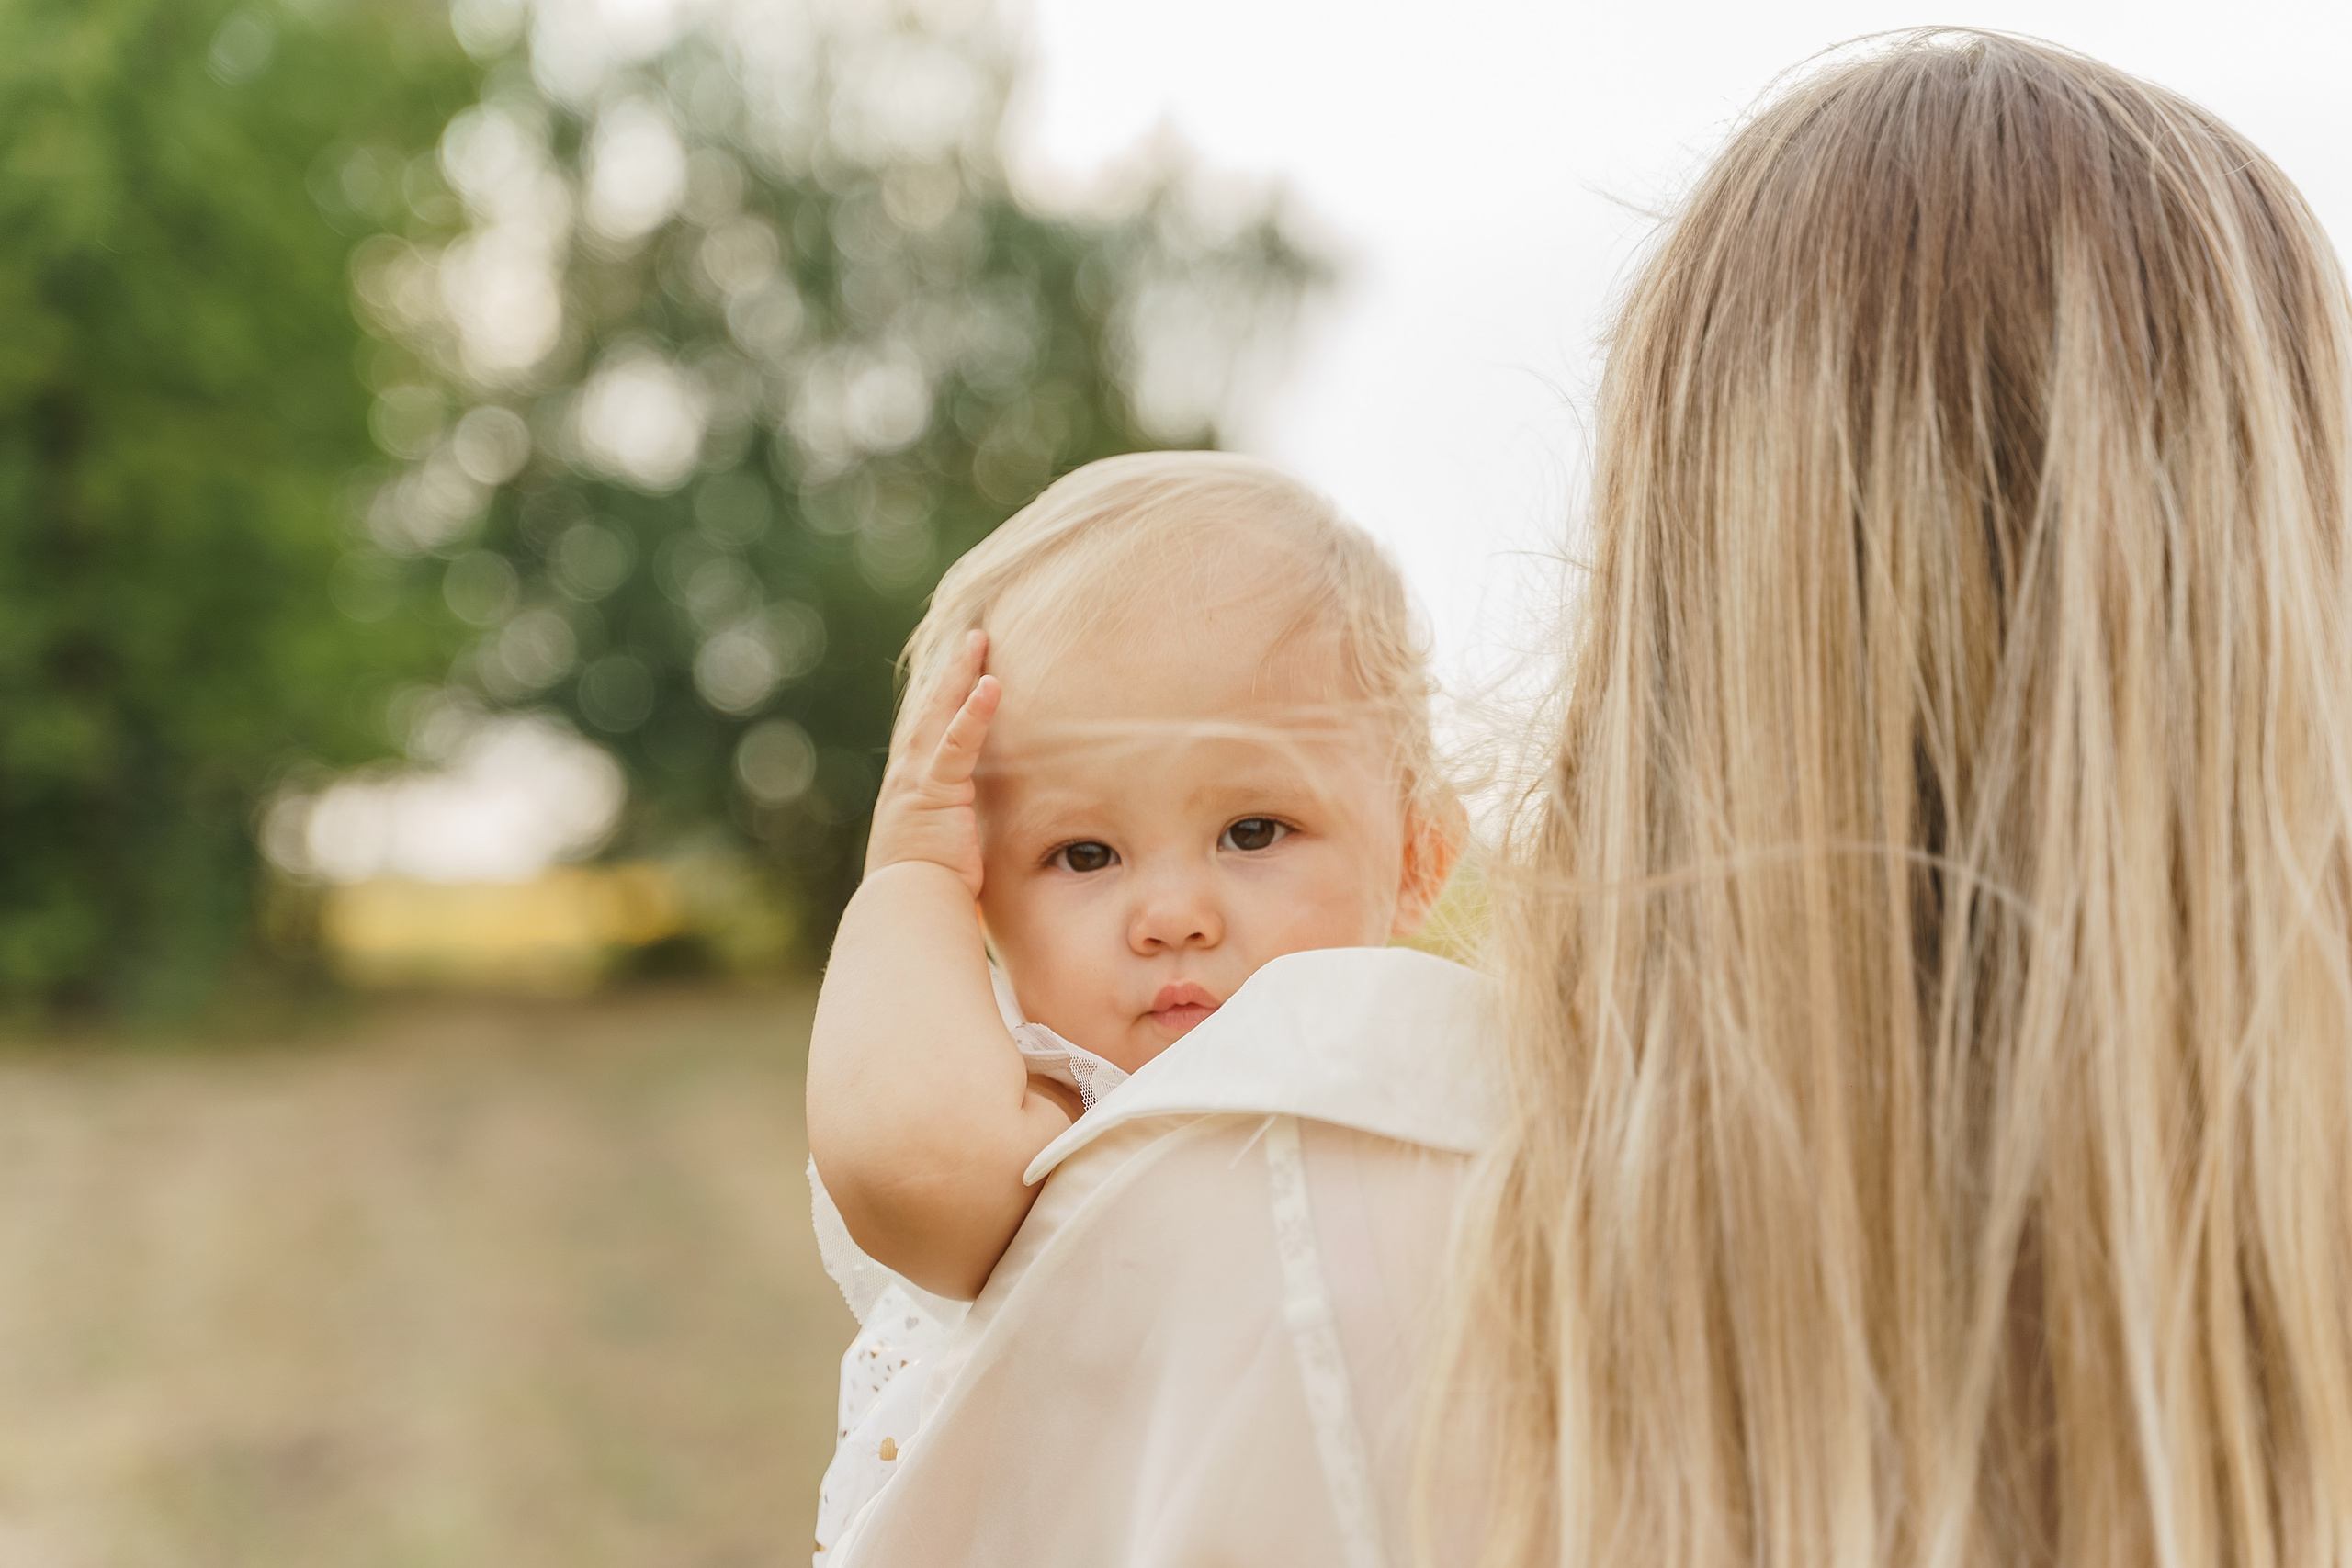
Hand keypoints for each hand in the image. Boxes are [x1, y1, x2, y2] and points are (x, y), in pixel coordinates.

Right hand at [865, 630, 999, 897]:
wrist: (907, 908)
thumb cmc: (926, 894)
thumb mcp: (939, 858)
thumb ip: (955, 839)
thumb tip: (976, 848)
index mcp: (909, 790)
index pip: (926, 733)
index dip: (940, 700)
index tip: (955, 673)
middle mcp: (906, 777)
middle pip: (929, 711)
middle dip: (950, 672)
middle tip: (972, 638)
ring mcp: (918, 780)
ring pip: (940, 714)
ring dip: (959, 674)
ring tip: (979, 640)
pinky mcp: (936, 790)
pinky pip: (959, 742)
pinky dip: (974, 711)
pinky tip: (991, 683)